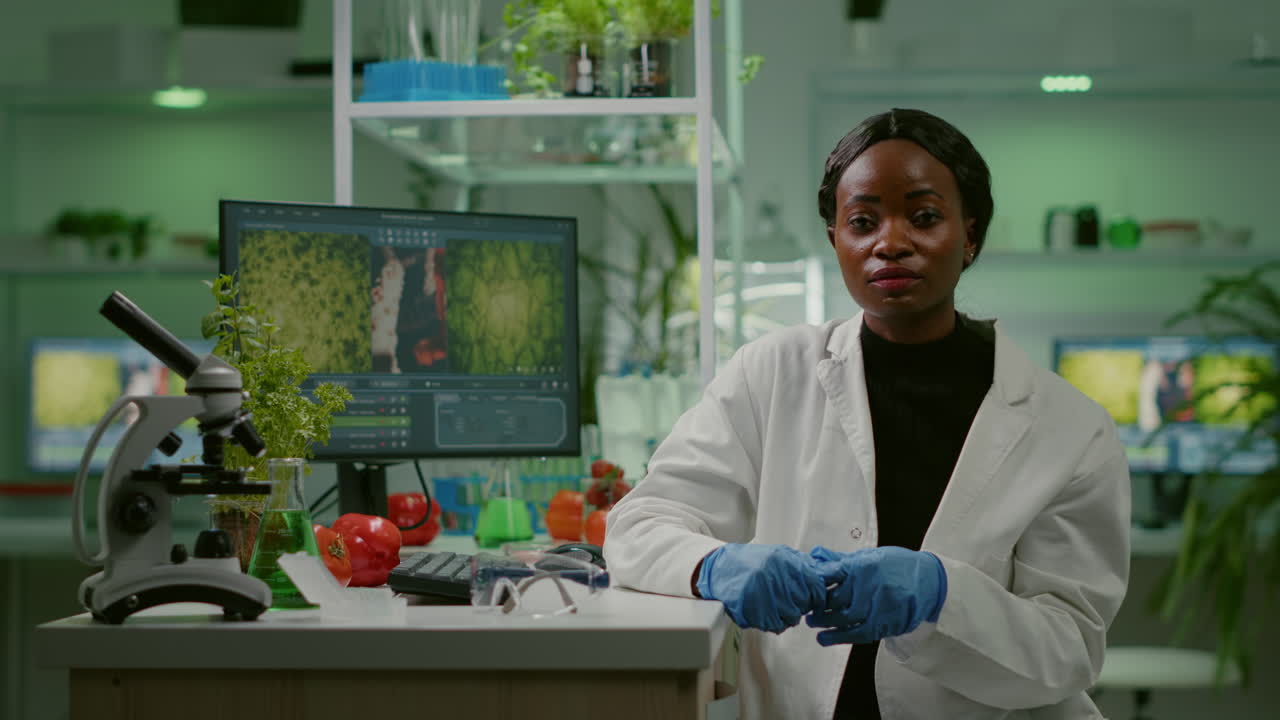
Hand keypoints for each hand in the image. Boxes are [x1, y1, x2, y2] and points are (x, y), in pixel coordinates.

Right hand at [696, 544, 826, 632]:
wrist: (719, 569)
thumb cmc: (750, 562)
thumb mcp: (778, 555)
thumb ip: (802, 565)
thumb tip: (829, 573)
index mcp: (783, 562)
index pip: (815, 585)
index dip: (818, 597)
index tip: (816, 601)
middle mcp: (774, 577)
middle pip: (804, 604)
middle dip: (800, 606)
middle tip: (790, 602)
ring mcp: (761, 594)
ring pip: (791, 617)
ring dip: (787, 616)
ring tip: (775, 607)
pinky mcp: (751, 609)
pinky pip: (774, 625)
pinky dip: (773, 623)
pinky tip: (765, 613)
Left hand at [805, 546, 947, 645]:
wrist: (930, 581)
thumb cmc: (898, 566)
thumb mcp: (869, 556)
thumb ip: (842, 560)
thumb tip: (816, 555)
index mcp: (862, 565)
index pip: (829, 575)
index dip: (814, 583)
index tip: (805, 586)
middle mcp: (867, 586)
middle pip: (833, 599)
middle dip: (816, 605)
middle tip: (806, 608)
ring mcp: (876, 606)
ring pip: (842, 618)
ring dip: (823, 622)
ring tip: (812, 623)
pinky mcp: (884, 623)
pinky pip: (857, 633)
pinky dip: (838, 637)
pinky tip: (825, 639)